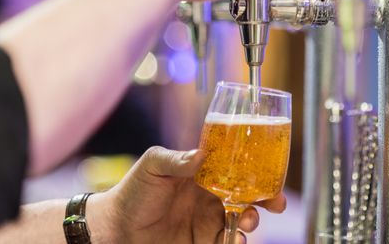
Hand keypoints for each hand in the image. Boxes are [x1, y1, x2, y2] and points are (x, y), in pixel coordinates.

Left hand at [92, 146, 286, 243]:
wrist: (114, 228)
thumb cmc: (133, 190)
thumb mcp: (153, 165)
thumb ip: (177, 158)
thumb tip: (202, 154)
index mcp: (205, 175)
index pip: (239, 170)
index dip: (259, 174)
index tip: (273, 179)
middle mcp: (212, 197)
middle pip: (249, 197)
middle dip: (267, 200)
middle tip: (275, 204)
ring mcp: (208, 222)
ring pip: (241, 221)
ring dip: (251, 221)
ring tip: (245, 222)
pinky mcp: (202, 242)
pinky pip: (226, 242)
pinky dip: (235, 242)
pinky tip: (232, 241)